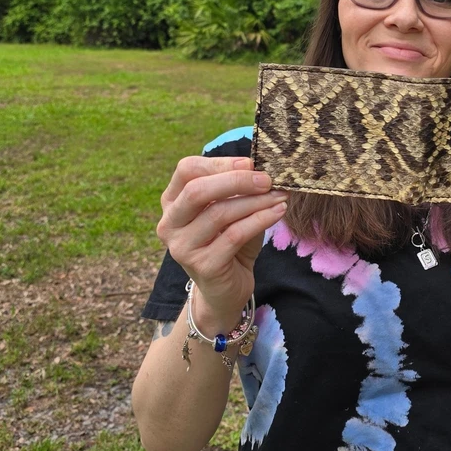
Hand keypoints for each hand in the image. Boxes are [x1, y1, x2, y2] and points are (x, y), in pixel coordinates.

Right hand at [156, 156, 287, 329]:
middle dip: (237, 181)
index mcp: (172, 201)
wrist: (226, 288)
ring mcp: (182, 247)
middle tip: (268, 179)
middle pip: (197, 190)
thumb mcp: (231, 209)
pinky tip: (278, 212)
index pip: (187, 170)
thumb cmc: (229, 241)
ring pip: (219, 213)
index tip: (251, 163)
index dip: (220, 163)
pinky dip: (260, 220)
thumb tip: (264, 167)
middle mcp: (169, 223)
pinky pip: (234, 235)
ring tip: (281, 196)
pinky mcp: (202, 266)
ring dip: (255, 201)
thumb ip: (238, 189)